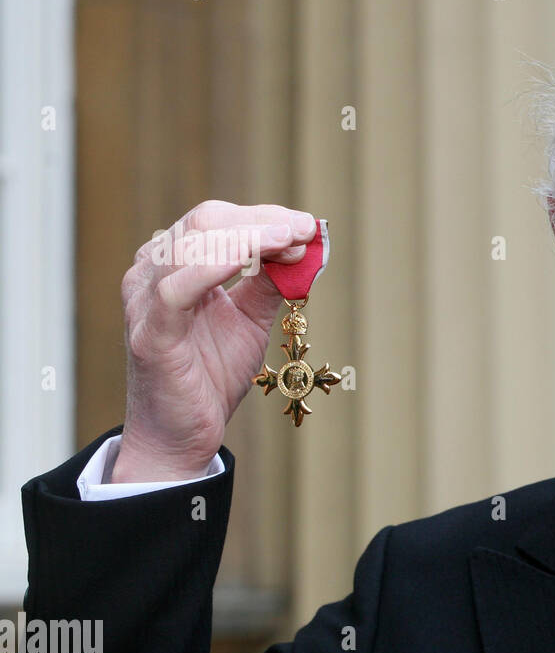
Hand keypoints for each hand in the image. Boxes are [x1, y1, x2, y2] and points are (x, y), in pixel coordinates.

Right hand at [112, 201, 317, 482]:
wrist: (183, 435)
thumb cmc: (210, 374)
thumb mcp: (250, 318)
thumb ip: (269, 282)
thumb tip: (303, 248)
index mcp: (175, 264)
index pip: (218, 220)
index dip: (266, 218)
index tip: (309, 228)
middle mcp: (153, 272)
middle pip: (207, 222)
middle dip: (263, 222)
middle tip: (306, 232)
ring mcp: (146, 300)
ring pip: (194, 244)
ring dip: (250, 238)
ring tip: (291, 242)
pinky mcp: (151, 333)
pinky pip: (178, 288)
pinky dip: (217, 266)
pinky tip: (250, 259)